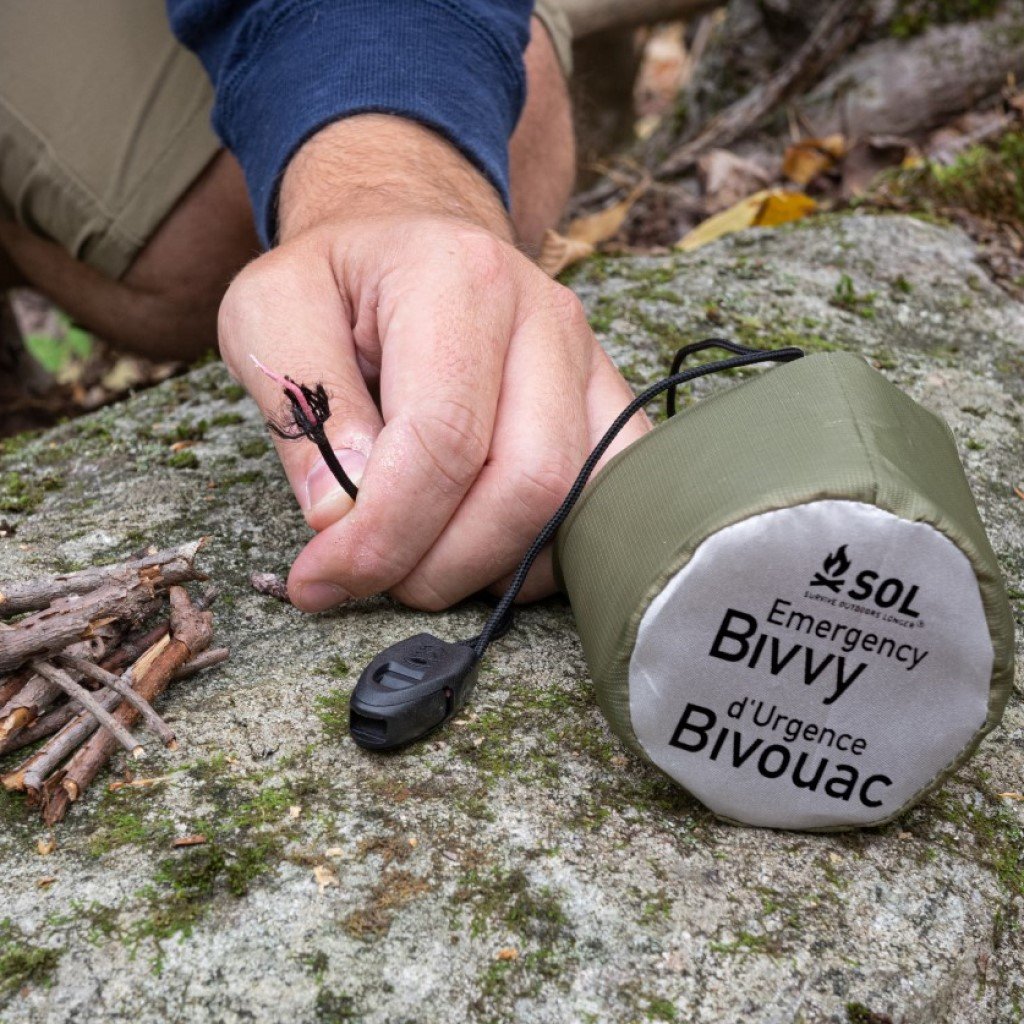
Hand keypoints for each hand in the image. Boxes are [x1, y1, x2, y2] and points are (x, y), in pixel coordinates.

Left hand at [217, 117, 648, 611]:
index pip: (443, 440)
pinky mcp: (608, 404)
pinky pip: (604, 503)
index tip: (324, 578)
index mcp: (458, 280)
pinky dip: (543, 554)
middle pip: (528, 483)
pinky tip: (478, 549)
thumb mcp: (269, 313)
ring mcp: (590, 364)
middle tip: (373, 578)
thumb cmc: (336, 284)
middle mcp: (546, 317)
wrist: (409, 242)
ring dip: (491, 565)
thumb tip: (342, 515)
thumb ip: (301, 408)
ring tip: (419, 561)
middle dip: (442, 563)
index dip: (384, 534)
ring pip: (575, 504)